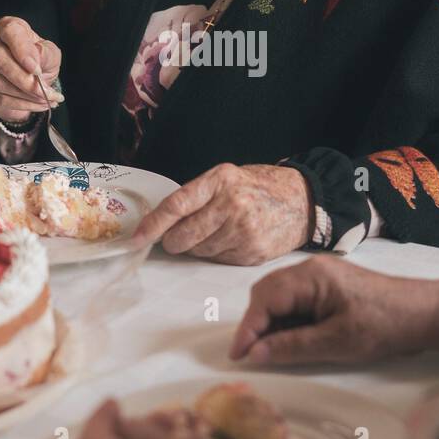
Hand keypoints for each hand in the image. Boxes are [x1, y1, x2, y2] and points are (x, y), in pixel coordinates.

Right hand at [0, 16, 62, 123]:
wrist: (29, 80)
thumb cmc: (40, 60)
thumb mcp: (49, 53)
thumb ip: (45, 54)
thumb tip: (35, 62)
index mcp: (8, 27)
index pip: (9, 32)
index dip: (22, 51)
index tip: (36, 69)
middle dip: (25, 80)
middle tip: (47, 92)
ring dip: (26, 96)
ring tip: (48, 99)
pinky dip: (22, 105)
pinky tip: (38, 104)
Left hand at [132, 163, 312, 264]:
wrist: (301, 201)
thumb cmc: (257, 188)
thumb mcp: (226, 178)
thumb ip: (196, 196)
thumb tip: (159, 223)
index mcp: (221, 181)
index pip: (177, 205)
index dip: (153, 225)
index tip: (137, 238)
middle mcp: (232, 205)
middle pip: (183, 236)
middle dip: (174, 240)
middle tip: (178, 236)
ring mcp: (244, 231)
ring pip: (199, 252)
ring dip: (198, 247)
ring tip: (217, 231)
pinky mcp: (252, 253)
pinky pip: (218, 260)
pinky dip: (217, 253)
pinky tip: (232, 239)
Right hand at [230, 256, 438, 365]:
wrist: (424, 314)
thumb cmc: (384, 325)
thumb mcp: (336, 343)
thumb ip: (292, 347)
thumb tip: (255, 354)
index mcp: (311, 276)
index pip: (265, 300)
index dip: (248, 329)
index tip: (237, 356)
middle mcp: (312, 269)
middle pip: (267, 294)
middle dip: (256, 324)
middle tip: (252, 355)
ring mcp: (321, 276)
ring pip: (280, 297)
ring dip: (271, 324)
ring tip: (271, 351)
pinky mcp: (329, 286)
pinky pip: (297, 300)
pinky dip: (288, 321)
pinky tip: (292, 341)